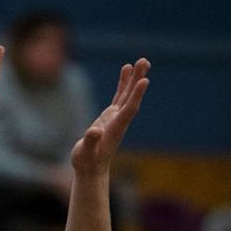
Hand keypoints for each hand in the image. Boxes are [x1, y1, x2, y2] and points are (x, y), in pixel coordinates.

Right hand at [70, 59, 149, 176]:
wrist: (91, 169)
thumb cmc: (86, 162)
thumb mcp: (85, 154)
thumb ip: (89, 142)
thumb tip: (94, 131)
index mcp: (115, 129)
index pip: (128, 110)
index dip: (136, 96)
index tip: (144, 81)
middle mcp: (119, 121)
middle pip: (131, 98)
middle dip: (138, 80)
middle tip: (145, 61)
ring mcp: (116, 117)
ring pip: (128, 94)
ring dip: (134, 78)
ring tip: (141, 61)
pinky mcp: (111, 116)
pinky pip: (120, 96)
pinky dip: (124, 83)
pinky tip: (127, 69)